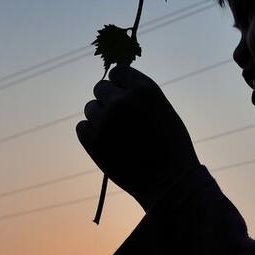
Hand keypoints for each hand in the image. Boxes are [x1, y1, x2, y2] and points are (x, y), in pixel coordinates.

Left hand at [76, 65, 200, 210]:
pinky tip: (108, 145)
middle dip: (108, 101)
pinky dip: (91, 135)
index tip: (123, 96)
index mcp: (144, 89)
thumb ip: (140, 96)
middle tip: (121, 121)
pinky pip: (82, 127)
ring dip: (100, 119)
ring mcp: (106, 121)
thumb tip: (118, 84)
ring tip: (119, 137)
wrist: (170, 183)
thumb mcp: (163, 110)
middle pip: (100, 88)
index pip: (117, 72)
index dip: (119, 84)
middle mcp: (122, 101)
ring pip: (90, 108)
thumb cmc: (172, 147)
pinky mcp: (93, 141)